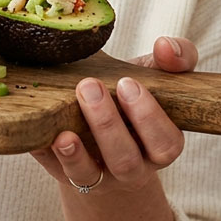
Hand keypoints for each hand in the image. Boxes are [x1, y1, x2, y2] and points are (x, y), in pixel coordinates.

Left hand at [31, 36, 198, 197]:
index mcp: (159, 144)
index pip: (166, 142)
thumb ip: (174, 59)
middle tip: (90, 85)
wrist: (98, 129)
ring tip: (65, 125)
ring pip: (91, 173)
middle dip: (108, 123)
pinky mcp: (66, 174)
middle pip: (125, 159)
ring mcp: (97, 175)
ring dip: (77, 150)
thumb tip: (166, 46)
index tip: (127, 82)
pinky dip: (50, 156)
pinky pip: (55, 172)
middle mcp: (132, 167)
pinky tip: (46, 136)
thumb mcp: (153, 76)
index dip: (149, 116)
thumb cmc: (129, 97)